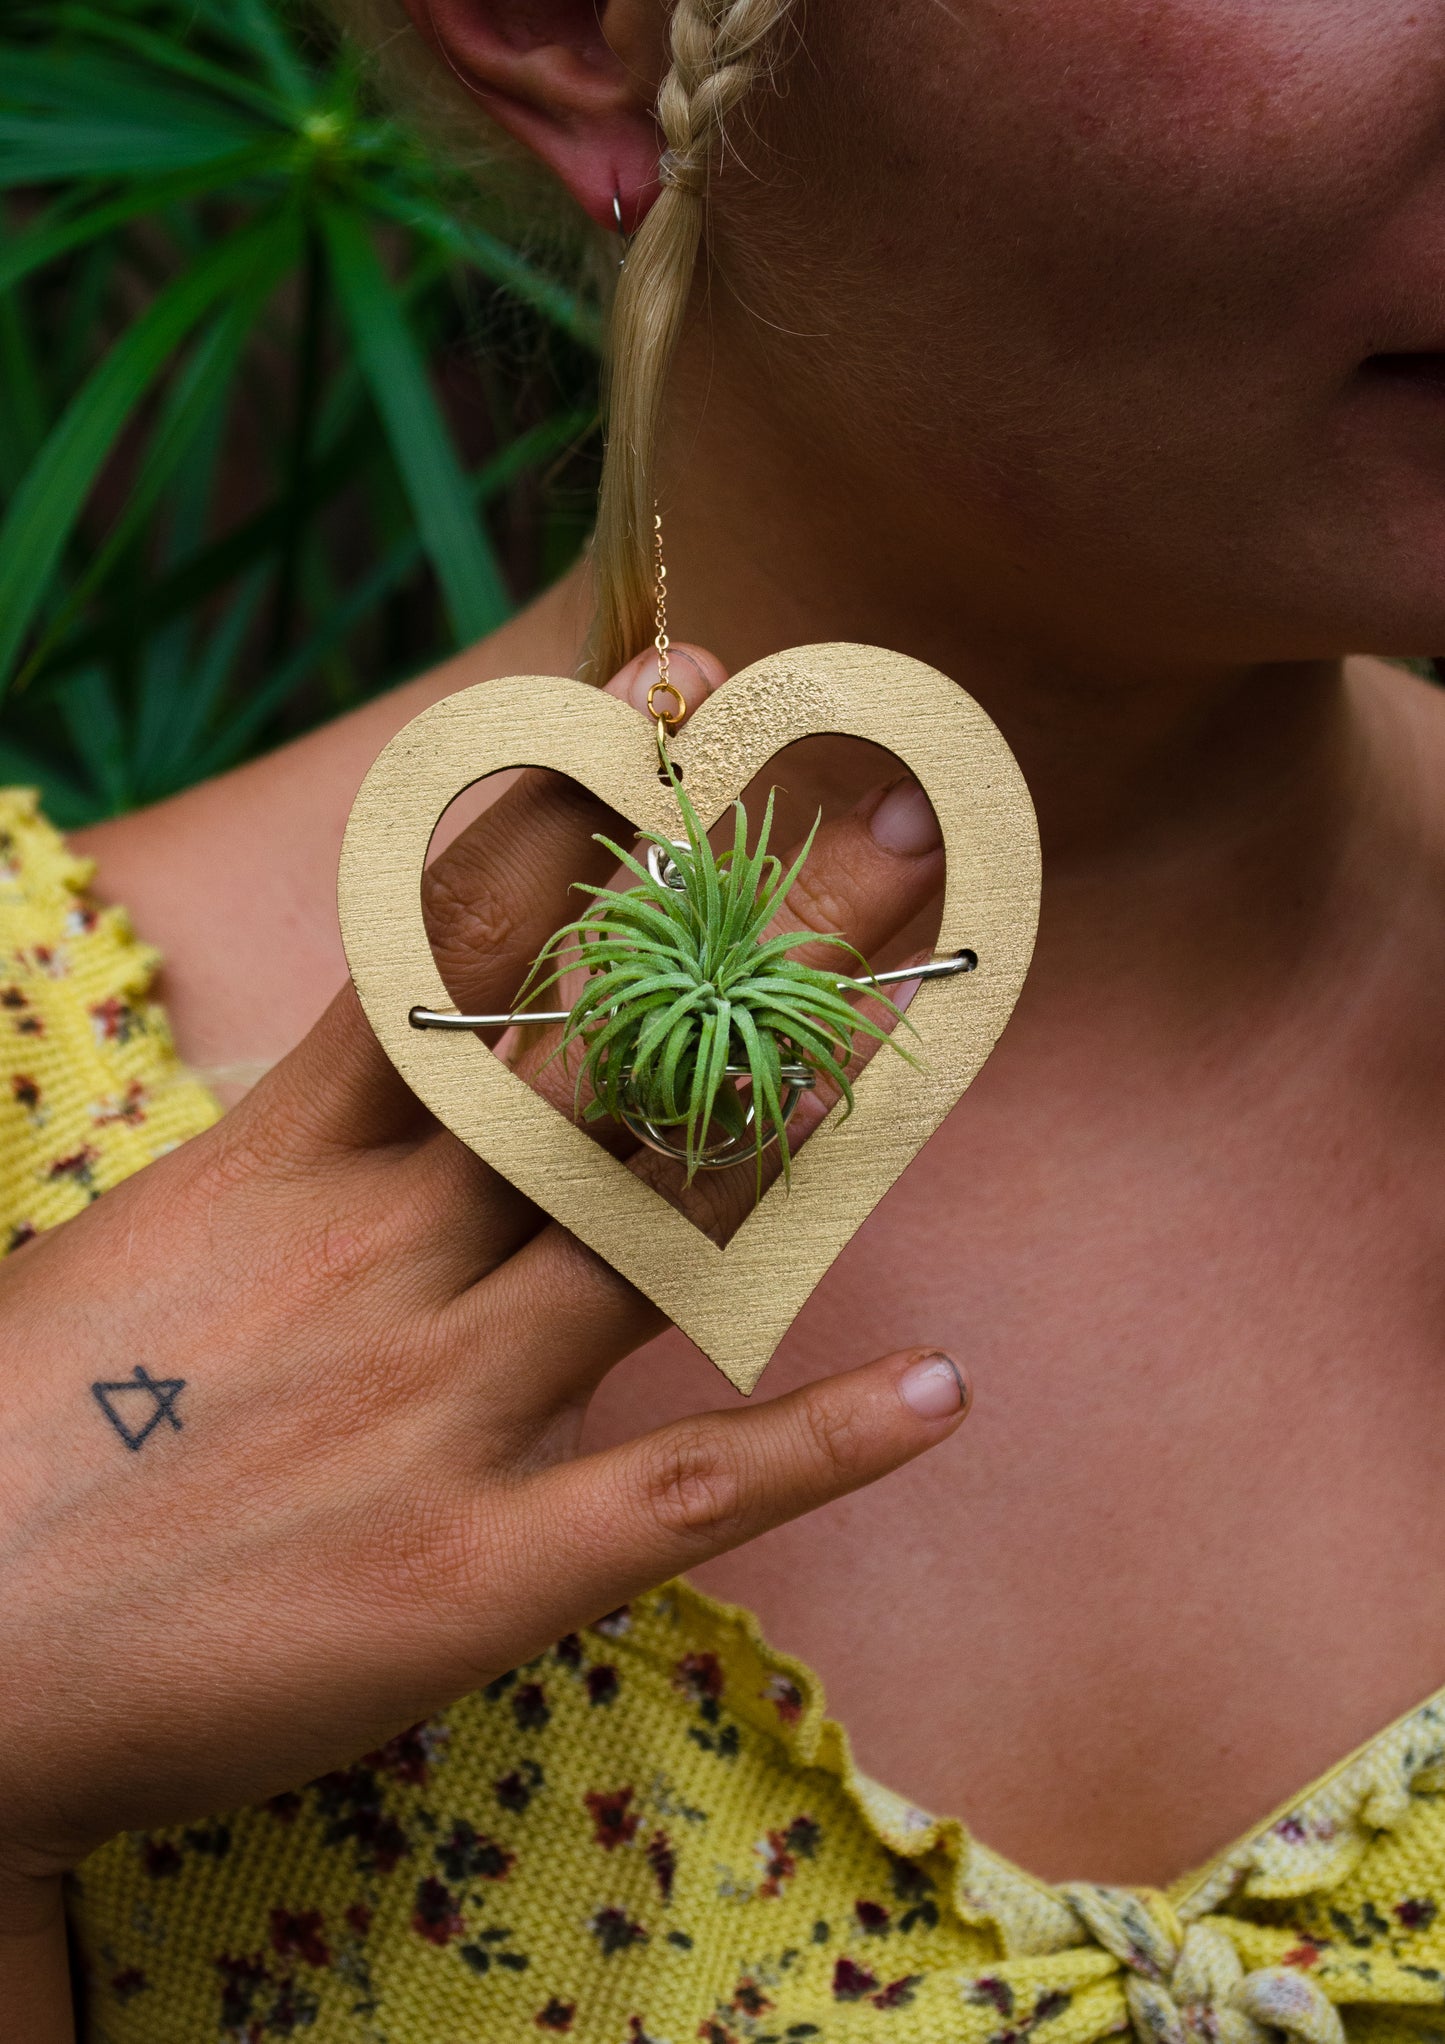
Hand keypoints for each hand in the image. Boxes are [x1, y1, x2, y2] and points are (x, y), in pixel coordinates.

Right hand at [0, 646, 964, 2024]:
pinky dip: (821, 1444)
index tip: (675, 698)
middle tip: (889, 826)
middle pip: (604, 1059)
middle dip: (751, 935)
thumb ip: (277, 1155)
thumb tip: (383, 1080)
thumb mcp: (143, 1239)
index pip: (457, 941)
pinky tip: (944, 1391)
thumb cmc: (7, 1440)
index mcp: (286, 1159)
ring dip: (809, 1111)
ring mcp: (447, 1403)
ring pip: (664, 1227)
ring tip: (925, 1000)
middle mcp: (388, 1251)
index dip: (581, 808)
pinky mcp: (485, 1566)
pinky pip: (685, 1490)